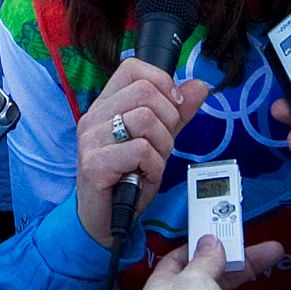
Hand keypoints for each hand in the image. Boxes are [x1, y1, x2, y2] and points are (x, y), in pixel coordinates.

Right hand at [75, 58, 209, 244]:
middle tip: (161, 145)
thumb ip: (177, 114)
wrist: (105, 221)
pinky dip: (153, 167)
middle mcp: (94, 118)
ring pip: (144, 118)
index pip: (133, 68)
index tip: (172, 108)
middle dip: (168, 120)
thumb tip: (199, 86)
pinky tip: (144, 177)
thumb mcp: (157, 142)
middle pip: (145, 91)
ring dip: (161, 145)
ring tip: (151, 163)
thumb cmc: (126, 180)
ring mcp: (92, 141)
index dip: (162, 83)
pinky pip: (140, 150)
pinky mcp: (95, 164)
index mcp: (106, 106)